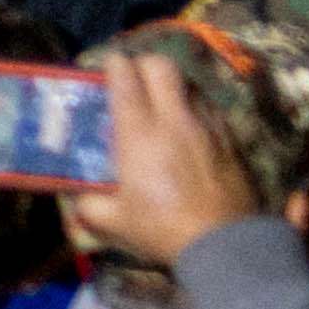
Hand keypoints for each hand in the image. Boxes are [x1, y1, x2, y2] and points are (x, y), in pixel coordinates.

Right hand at [65, 46, 264, 268]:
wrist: (223, 244)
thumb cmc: (162, 228)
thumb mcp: (115, 221)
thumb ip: (90, 205)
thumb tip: (78, 199)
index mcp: (138, 132)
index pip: (125, 77)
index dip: (114, 65)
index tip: (108, 68)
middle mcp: (173, 119)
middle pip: (162, 66)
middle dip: (145, 64)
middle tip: (137, 79)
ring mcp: (206, 127)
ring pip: (190, 83)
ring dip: (174, 86)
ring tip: (165, 103)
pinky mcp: (230, 140)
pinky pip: (211, 109)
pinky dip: (196, 108)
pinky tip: (191, 128)